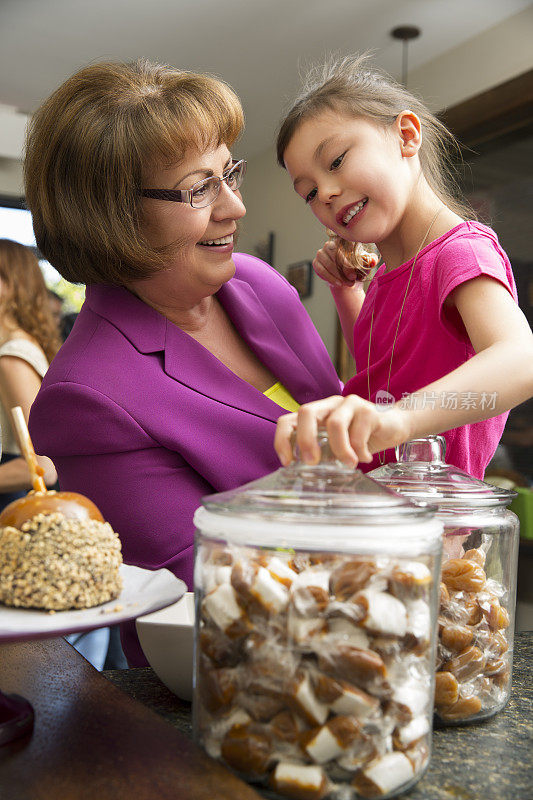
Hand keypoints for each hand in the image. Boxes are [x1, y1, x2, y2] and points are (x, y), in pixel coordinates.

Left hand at [274, 394, 411, 466]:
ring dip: (340, 449)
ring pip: (335, 423)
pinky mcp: (369, 410)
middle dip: (305, 440)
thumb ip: (321, 451)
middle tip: (312, 462)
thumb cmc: (361, 438)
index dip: (282, 440)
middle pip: (307, 412)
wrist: (395, 426)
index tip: (288, 462)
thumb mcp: (335, 446)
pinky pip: (359, 432)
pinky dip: (360, 451)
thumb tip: (304, 471)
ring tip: (349, 464)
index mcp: (317, 414)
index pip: (288, 420)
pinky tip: (366, 458)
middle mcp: (330, 405)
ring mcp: (349, 404)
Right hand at [313, 240, 377, 287]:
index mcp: (342, 240)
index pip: (344, 248)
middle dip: (344, 270)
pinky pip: (321, 270)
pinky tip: (338, 284)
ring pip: (328, 263)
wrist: (346, 278)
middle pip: (335, 255)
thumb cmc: (356, 268)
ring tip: (347, 284)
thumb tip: (373, 260)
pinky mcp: (316, 262)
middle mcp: (330, 244)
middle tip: (352, 280)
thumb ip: (370, 260)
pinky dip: (330, 278)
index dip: (349, 263)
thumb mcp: (365, 264)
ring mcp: (321, 253)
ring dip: (338, 275)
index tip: (355, 275)